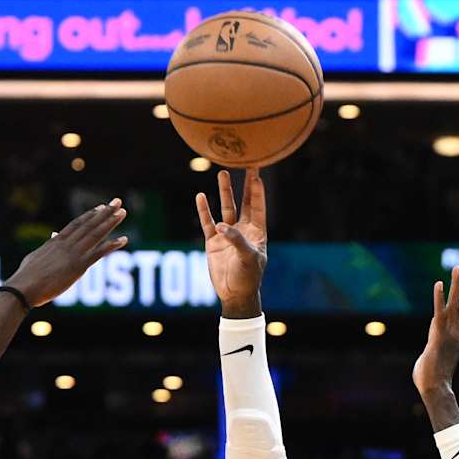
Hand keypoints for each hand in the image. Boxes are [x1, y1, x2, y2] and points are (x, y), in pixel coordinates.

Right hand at [4, 200, 128, 305]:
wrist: (24, 287)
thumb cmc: (26, 277)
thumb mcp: (36, 257)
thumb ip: (47, 245)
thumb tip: (53, 236)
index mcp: (56, 241)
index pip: (76, 224)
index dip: (90, 215)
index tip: (100, 207)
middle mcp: (66, 244)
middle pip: (89, 224)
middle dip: (105, 212)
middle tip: (117, 202)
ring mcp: (73, 254)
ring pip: (95, 234)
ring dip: (111, 222)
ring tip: (123, 212)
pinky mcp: (78, 266)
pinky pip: (99, 253)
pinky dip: (112, 245)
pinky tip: (124, 239)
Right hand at [196, 168, 266, 317]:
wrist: (234, 294)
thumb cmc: (248, 277)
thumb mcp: (247, 259)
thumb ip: (237, 241)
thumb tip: (222, 226)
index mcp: (257, 232)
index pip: (258, 207)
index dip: (258, 191)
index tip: (257, 173)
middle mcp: (243, 229)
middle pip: (244, 202)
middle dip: (245, 184)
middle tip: (248, 164)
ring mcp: (227, 234)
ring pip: (226, 208)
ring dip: (225, 192)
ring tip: (222, 173)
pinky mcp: (213, 242)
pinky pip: (208, 222)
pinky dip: (204, 210)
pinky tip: (200, 196)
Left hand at [412, 263, 458, 401]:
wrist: (435, 389)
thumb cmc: (433, 378)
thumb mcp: (436, 356)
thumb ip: (435, 346)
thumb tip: (431, 348)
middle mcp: (458, 332)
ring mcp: (449, 333)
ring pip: (455, 304)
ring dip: (457, 284)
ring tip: (458, 267)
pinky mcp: (437, 336)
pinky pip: (438, 313)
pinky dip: (438, 298)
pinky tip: (438, 284)